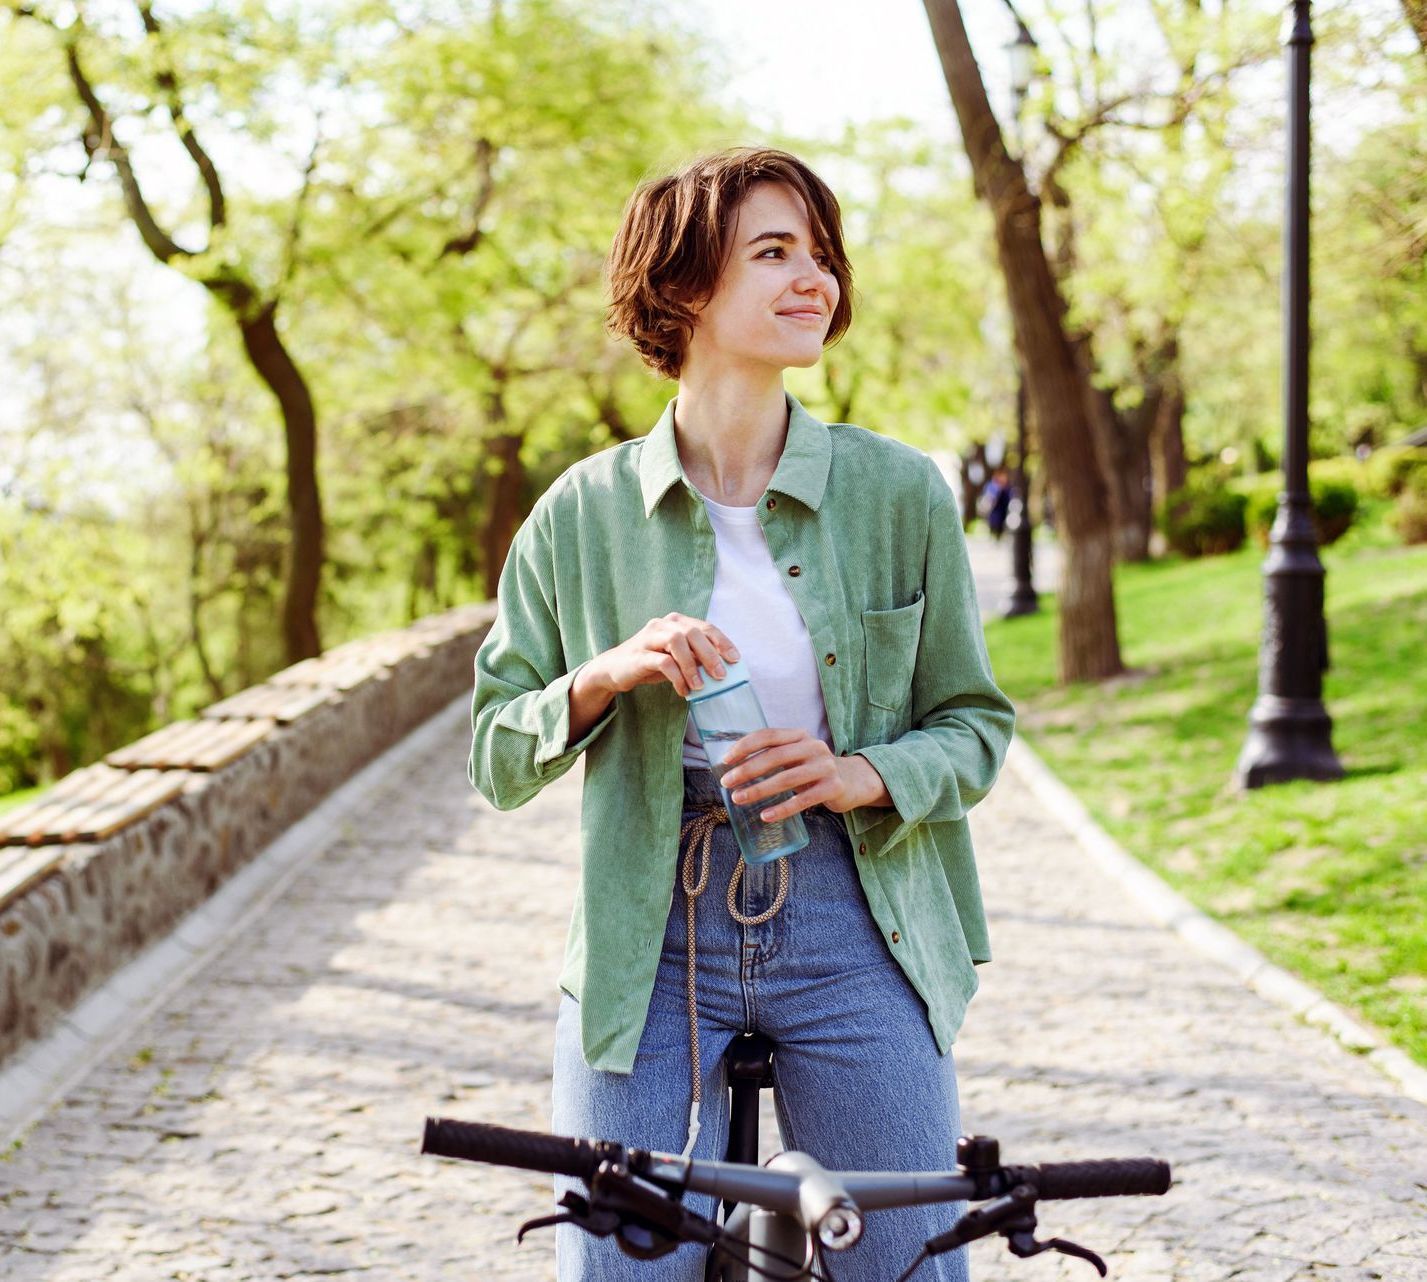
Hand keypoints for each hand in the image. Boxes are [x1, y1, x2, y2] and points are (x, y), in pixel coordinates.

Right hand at [591, 613, 740, 698]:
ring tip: (700, 686)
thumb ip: (695, 658)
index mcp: (675, 622)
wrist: (614, 669)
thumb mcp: (676, 658)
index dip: (722, 642)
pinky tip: (683, 690)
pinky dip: (677, 677)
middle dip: (710, 654)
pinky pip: (662, 662)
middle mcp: (663, 625)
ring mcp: (649, 637)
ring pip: (677, 642)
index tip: (735, 659)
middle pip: (692, 633)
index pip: (704, 627)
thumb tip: (723, 669)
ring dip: (692, 666)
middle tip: (721, 675)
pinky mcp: (639, 654)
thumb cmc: (650, 663)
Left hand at [719, 729, 887, 821]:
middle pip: (775, 757)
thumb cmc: (814, 770)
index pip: (768, 735)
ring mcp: (825, 767)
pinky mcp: (833, 788)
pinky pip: (803, 800)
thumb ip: (774, 755)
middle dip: (747, 770)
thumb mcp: (797, 756)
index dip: (745, 746)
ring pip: (786, 779)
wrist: (854, 781)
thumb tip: (734, 767)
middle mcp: (813, 747)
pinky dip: (782, 809)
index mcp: (800, 736)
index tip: (726, 760)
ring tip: (738, 799)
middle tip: (727, 782)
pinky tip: (766, 816)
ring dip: (759, 790)